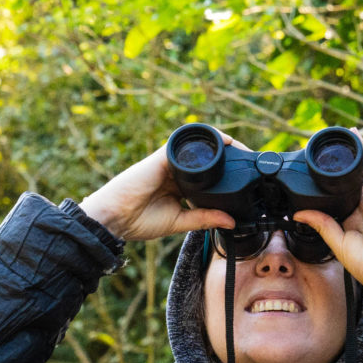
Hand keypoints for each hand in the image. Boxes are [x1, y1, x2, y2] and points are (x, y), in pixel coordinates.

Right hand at [79, 135, 239, 241]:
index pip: (206, 175)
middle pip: (206, 159)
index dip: (224, 174)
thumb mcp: (180, 222)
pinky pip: (186, 143)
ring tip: (240, 149)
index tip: (244, 177)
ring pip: (198, 148)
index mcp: (179, 185)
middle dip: (227, 158)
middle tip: (248, 162)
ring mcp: (169, 162)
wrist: (115, 218)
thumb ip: (204, 218)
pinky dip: (205, 140)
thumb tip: (231, 221)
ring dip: (220, 146)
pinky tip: (223, 140)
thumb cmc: (139, 221)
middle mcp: (175, 171)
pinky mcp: (163, 157)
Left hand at [293, 133, 362, 301]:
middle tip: (320, 148)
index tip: (311, 170)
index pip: (338, 196)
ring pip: (362, 171)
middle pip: (349, 180)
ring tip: (336, 137)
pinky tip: (356, 140)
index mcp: (354, 220)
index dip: (326, 184)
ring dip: (350, 154)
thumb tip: (299, 213)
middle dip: (337, 165)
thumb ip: (322, 225)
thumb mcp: (338, 244)